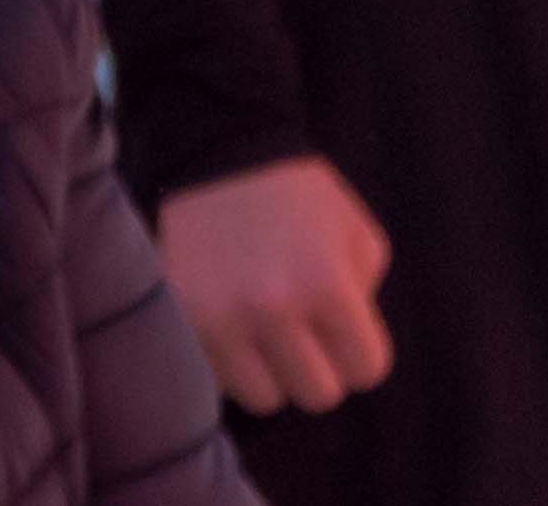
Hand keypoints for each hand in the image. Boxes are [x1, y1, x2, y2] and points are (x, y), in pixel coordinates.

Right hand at [155, 156, 392, 416]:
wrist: (218, 149)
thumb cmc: (300, 195)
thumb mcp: (357, 234)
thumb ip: (365, 298)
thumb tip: (346, 351)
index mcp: (326, 286)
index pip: (366, 370)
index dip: (360, 349)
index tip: (342, 325)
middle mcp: (272, 308)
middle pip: (317, 393)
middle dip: (318, 365)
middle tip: (304, 330)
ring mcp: (220, 316)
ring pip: (263, 397)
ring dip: (270, 370)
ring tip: (264, 329)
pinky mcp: (180, 315)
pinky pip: (216, 376)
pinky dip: (228, 360)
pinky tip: (232, 320)